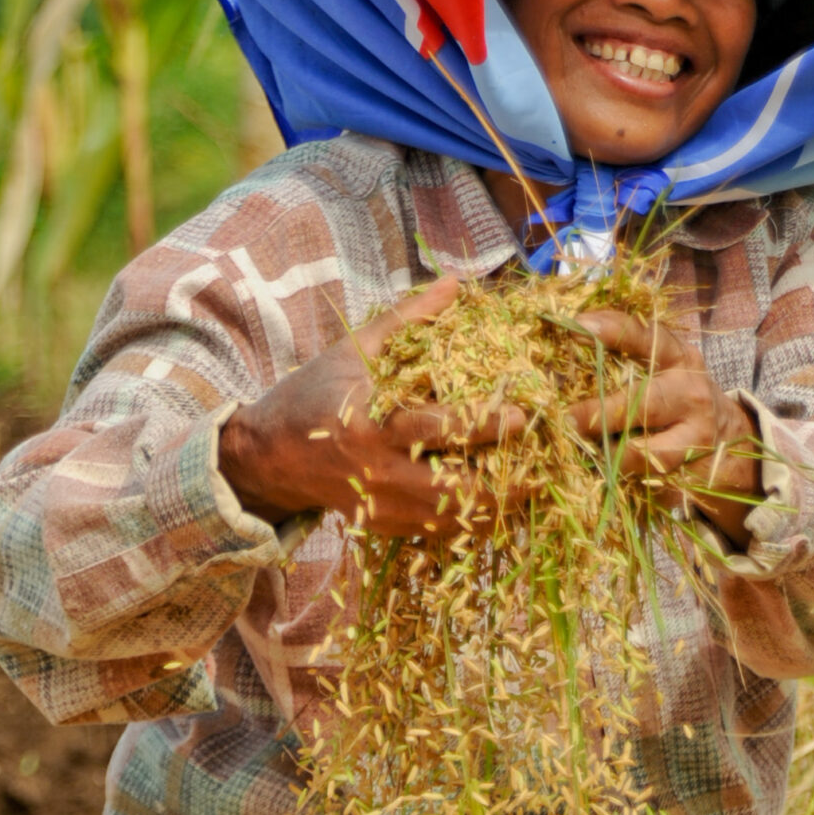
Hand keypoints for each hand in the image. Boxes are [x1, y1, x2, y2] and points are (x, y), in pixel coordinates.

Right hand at [218, 275, 527, 540]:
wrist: (265, 457)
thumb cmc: (312, 394)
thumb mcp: (353, 351)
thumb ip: (408, 320)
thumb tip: (457, 282)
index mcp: (367, 428)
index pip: (433, 429)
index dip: (482, 425)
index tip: (523, 414)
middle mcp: (376, 476)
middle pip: (453, 489)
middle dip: (505, 481)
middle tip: (548, 463)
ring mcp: (382, 509)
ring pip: (454, 520)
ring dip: (499, 506)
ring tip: (539, 484)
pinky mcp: (386, 528)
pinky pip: (440, 532)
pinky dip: (474, 521)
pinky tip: (505, 504)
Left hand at [566, 308, 760, 547]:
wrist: (731, 442)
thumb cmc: (676, 399)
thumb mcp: (663, 370)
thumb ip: (626, 360)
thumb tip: (561, 352)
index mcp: (679, 358)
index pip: (648, 337)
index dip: (614, 330)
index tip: (579, 326)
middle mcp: (691, 392)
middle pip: (645, 402)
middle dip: (602, 412)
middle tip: (568, 419)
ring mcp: (697, 435)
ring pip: (648, 451)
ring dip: (611, 454)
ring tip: (586, 453)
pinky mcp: (692, 471)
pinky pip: (650, 478)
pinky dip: (623, 477)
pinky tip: (607, 474)